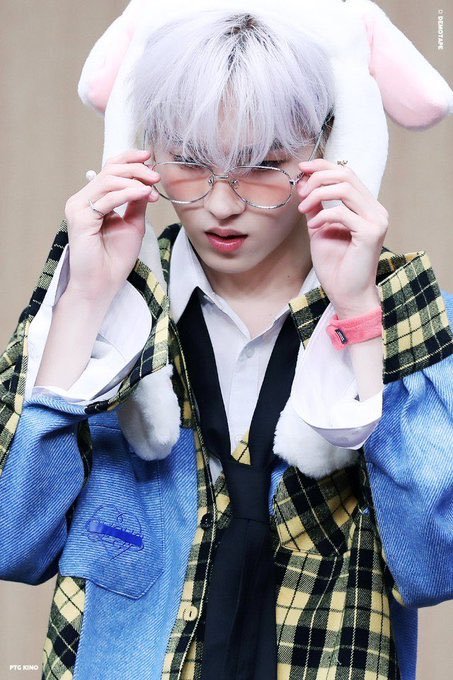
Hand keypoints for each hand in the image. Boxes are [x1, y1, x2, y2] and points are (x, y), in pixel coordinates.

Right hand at [64, 149, 159, 301]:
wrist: (102, 284)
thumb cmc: (115, 259)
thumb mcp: (133, 224)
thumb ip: (137, 202)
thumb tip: (147, 183)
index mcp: (93, 200)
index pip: (109, 169)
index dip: (128, 158)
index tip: (149, 157)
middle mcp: (82, 200)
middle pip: (110, 170)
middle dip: (136, 169)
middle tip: (156, 176)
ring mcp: (78, 207)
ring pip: (108, 180)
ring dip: (135, 180)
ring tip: (152, 187)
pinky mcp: (80, 217)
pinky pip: (107, 198)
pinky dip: (128, 193)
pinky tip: (143, 194)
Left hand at [296, 159, 387, 315]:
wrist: (346, 294)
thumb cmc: (336, 267)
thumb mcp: (320, 229)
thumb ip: (316, 207)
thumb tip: (305, 185)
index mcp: (367, 208)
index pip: (347, 174)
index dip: (323, 166)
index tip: (302, 169)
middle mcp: (375, 210)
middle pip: (346, 175)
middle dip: (318, 177)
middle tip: (301, 192)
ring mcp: (376, 221)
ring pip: (345, 188)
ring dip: (318, 194)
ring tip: (303, 209)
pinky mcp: (370, 233)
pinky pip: (342, 212)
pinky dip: (322, 216)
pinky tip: (313, 228)